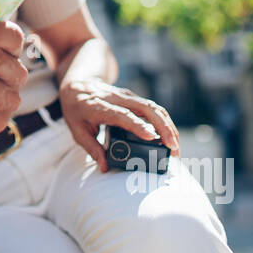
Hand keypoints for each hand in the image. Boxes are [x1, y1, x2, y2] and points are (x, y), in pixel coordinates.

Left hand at [58, 78, 179, 172]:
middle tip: (173, 148)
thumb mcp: (77, 130)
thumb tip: (105, 168)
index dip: (138, 125)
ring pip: (153, 107)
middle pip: (146, 108)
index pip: (122, 115)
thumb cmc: (76, 110)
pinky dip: (164, 121)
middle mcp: (116, 99)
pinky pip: (152, 108)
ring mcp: (127, 96)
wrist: (77, 84)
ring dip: (168, 125)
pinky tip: (170, 136)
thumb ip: (92, 148)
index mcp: (99, 106)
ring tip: (176, 146)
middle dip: (163, 127)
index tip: (152, 136)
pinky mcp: (133, 98)